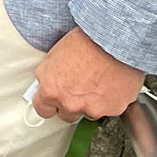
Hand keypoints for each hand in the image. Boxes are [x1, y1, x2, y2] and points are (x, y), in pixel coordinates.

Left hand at [30, 29, 145, 121]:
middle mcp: (70, 104)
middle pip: (66, 115)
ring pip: (89, 113)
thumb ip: (47, 77)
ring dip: (92, 103)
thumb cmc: (85, 42)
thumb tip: (46, 84)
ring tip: (98, 81)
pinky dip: (110, 100)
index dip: (49, 104)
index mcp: (51, 91)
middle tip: (79, 87)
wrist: (114, 41)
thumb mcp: (53, 56)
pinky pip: (110, 109)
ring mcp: (93, 109)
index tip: (53, 101)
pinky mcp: (114, 109)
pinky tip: (111, 83)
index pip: (42, 110)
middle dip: (71, 104)